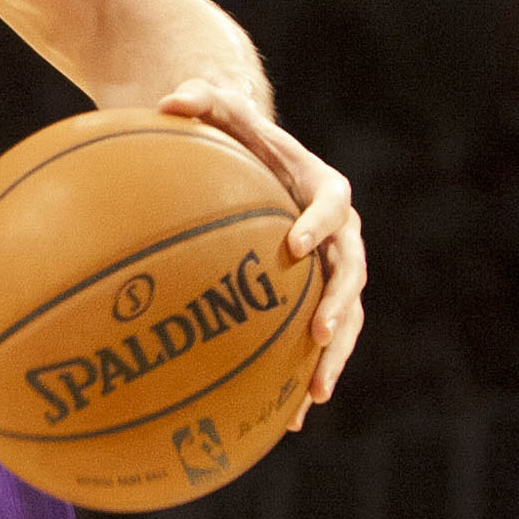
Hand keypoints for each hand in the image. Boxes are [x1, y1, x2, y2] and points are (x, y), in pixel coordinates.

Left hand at [159, 79, 365, 425]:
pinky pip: (313, 341)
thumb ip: (197, 97)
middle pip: (352, 272)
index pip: (335, 203)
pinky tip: (283, 421)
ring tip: (313, 395)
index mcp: (320, 187)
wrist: (249, 159)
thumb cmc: (229, 133)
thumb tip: (167, 99)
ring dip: (333, 356)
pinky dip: (300, 375)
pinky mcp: (310, 297)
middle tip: (319, 337)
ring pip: (345, 317)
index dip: (321, 225)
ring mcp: (328, 269)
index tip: (299, 247)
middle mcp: (336, 232)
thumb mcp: (213, 107)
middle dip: (339, 306)